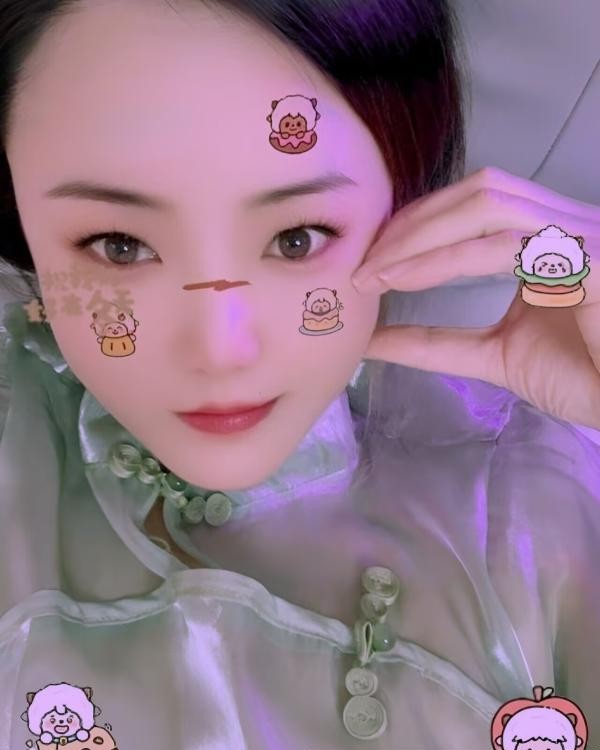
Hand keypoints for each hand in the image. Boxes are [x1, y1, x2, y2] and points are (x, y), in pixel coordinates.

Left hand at [351, 167, 599, 428]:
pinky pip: (509, 246)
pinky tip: (404, 279)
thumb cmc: (585, 376)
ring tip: (374, 272)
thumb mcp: (495, 354)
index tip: (369, 259)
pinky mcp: (591, 260)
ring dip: (421, 237)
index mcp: (546, 240)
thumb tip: (373, 337)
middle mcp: (565, 225)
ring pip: (489, 207)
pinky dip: (447, 260)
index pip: (476, 205)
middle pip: (479, 191)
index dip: (418, 223)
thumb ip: (437, 343)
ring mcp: (581, 237)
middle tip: (361, 262)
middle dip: (412, 224)